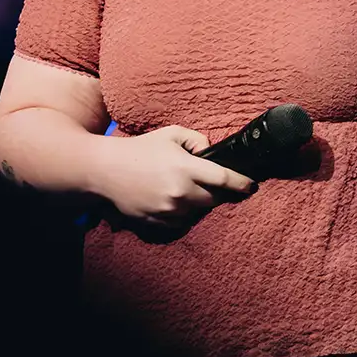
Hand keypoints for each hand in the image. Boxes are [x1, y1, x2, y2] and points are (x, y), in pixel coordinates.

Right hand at [94, 126, 256, 229]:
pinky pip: (181, 222)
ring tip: (187, 189)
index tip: (252, 186)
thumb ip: (196, 139)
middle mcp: (180, 192)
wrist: (105, 171)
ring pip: (198, 212)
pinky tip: (173, 200)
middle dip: (218, 192)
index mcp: (186, 168)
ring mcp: (168, 211)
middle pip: (214, 199)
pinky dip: (183, 213)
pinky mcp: (157, 223)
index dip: (242, 183)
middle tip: (213, 184)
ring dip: (199, 203)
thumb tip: (210, 152)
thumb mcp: (170, 134)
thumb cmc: (139, 149)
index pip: (225, 179)